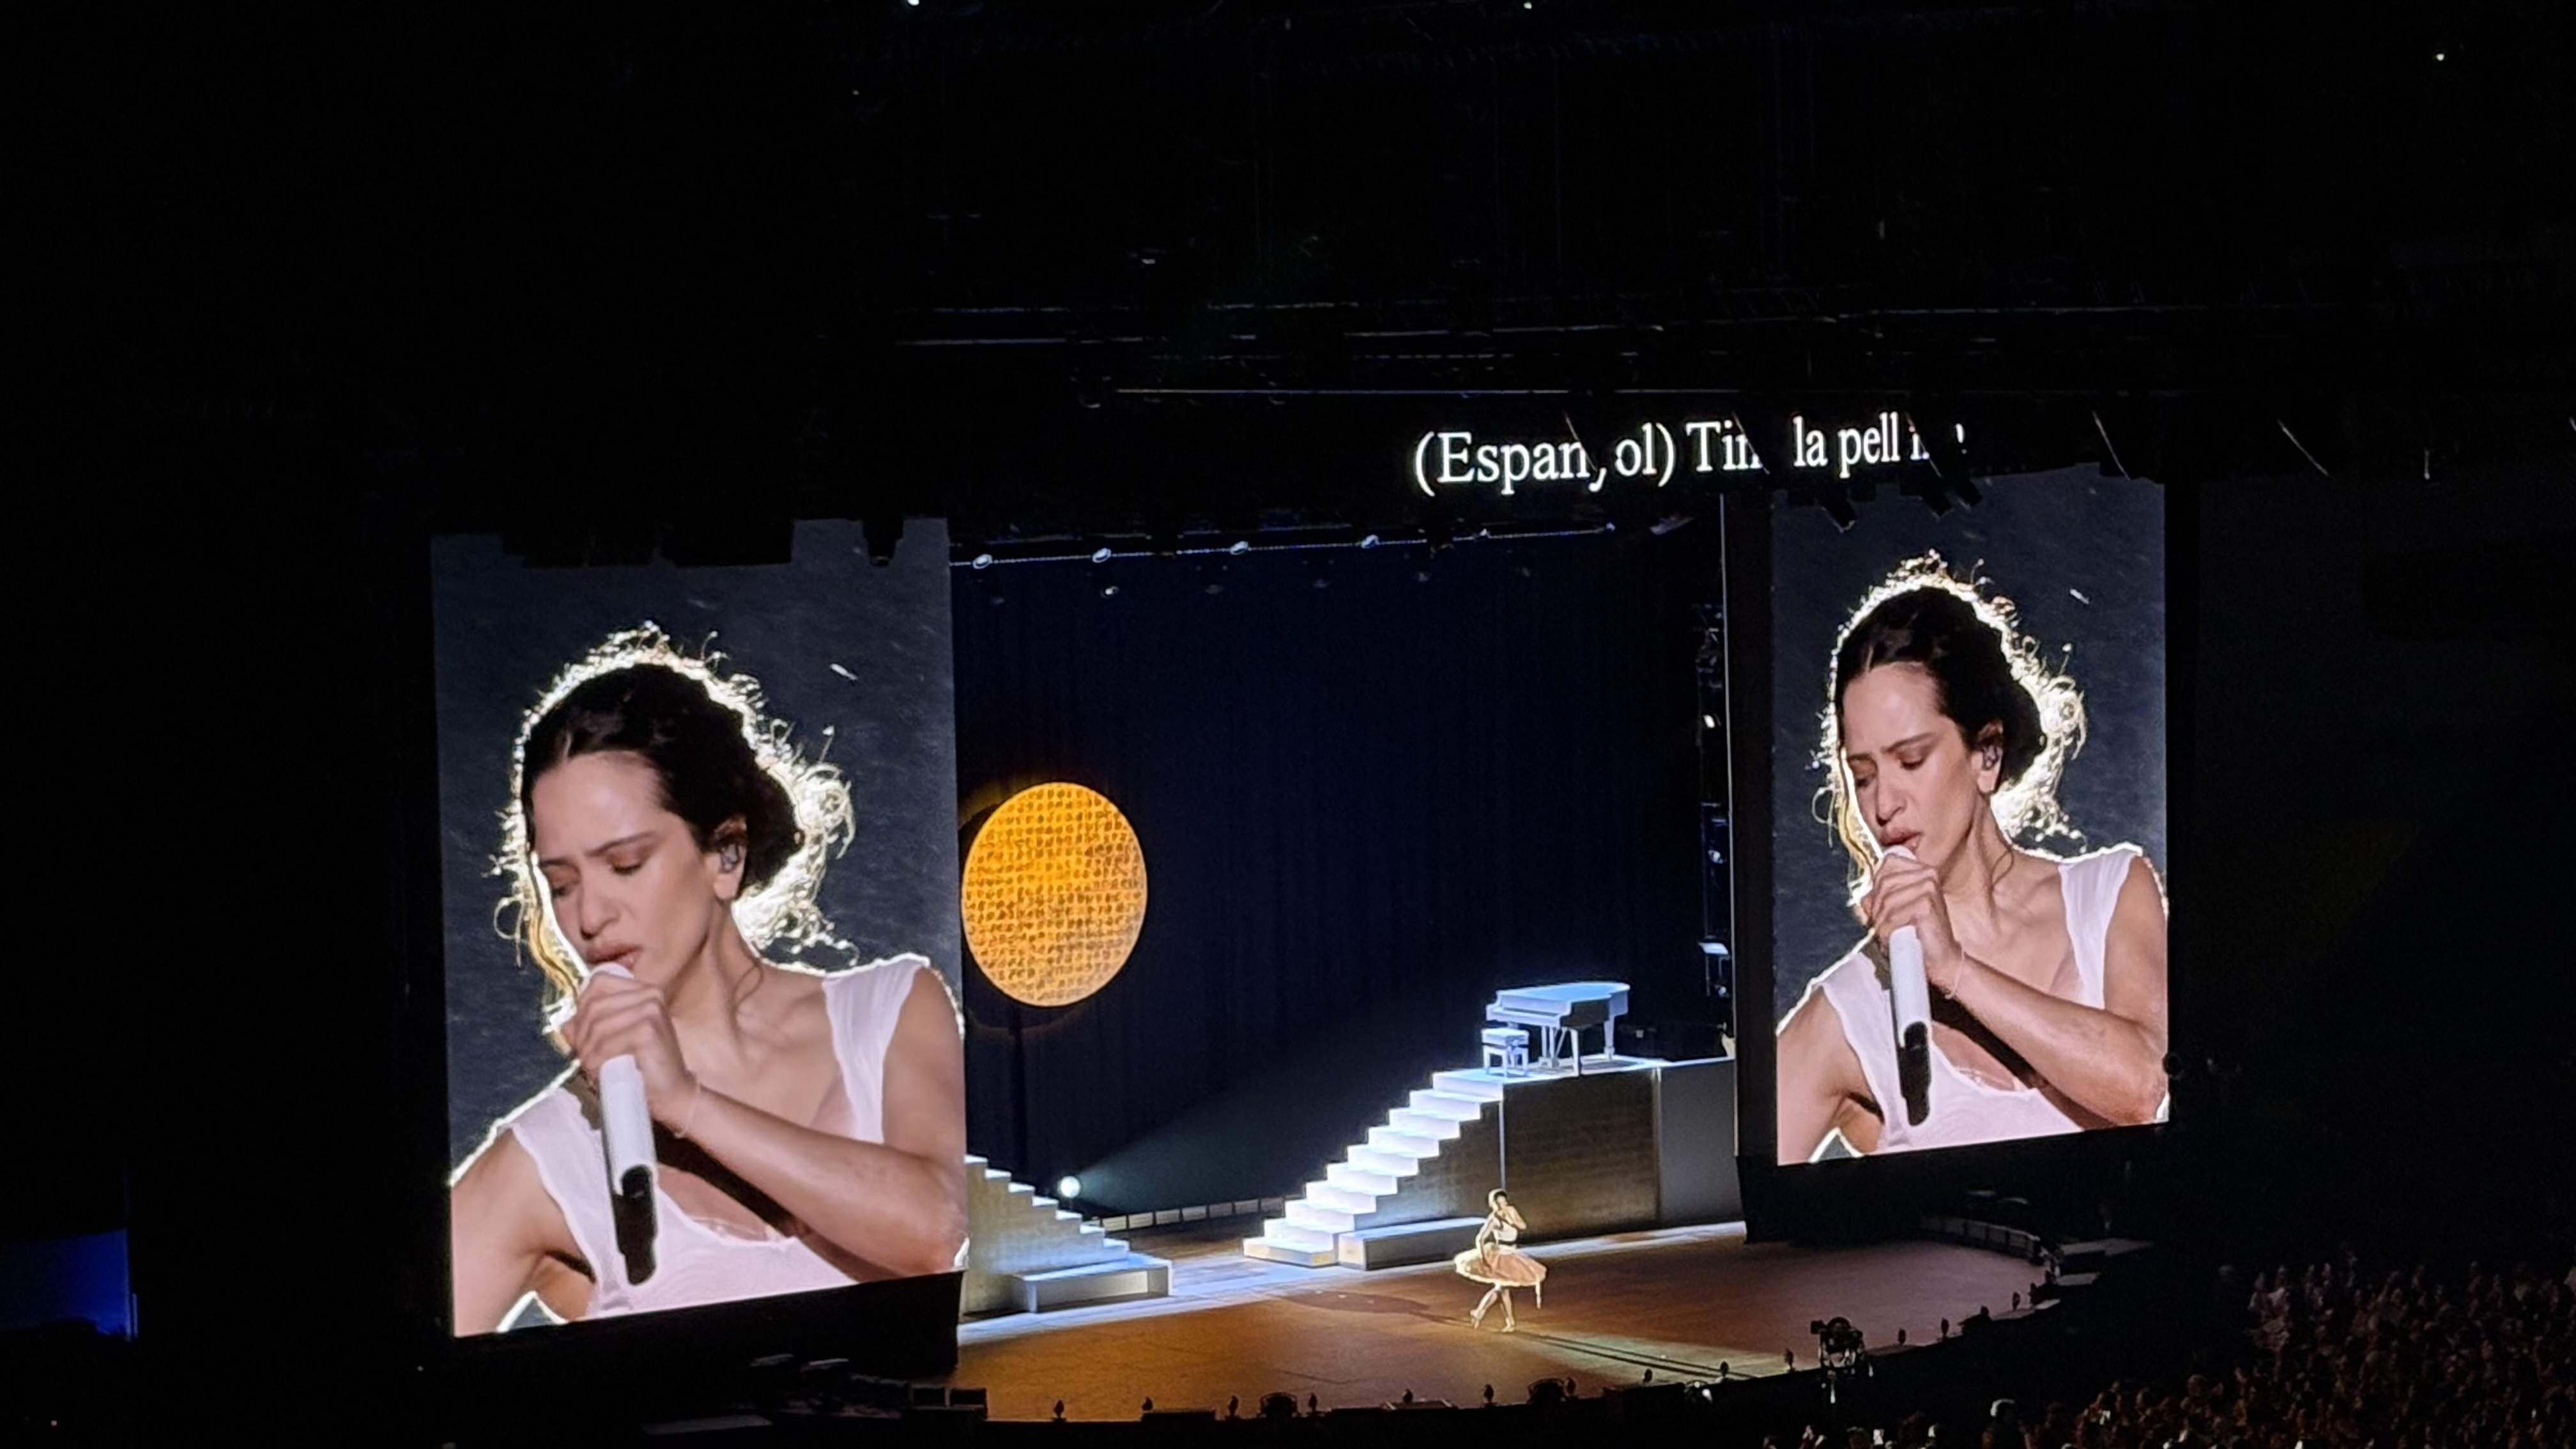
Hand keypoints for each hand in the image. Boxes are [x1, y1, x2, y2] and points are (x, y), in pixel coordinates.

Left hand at [566, 971, 695, 1124]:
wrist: (672, 1092)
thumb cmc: (643, 1065)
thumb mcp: (617, 1037)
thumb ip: (593, 1025)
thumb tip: (565, 1026)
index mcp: (644, 990)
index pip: (599, 983)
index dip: (582, 1007)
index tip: (582, 1033)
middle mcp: (650, 995)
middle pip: (594, 1006)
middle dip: (581, 1035)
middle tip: (584, 1057)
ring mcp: (651, 1011)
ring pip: (597, 1026)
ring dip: (587, 1051)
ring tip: (591, 1067)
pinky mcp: (648, 1032)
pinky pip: (605, 1044)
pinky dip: (595, 1061)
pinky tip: (598, 1072)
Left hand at [1865, 850, 1966, 994]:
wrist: (1941, 958)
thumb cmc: (1919, 933)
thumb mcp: (1899, 909)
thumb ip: (1882, 897)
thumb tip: (1866, 898)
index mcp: (1922, 870)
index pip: (1888, 864)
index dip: (1878, 886)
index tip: (1880, 906)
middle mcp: (1928, 874)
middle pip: (1883, 882)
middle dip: (1877, 907)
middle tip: (1882, 925)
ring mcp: (1928, 888)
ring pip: (1886, 901)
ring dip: (1881, 922)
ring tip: (1888, 934)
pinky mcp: (1926, 905)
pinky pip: (1892, 916)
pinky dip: (1887, 931)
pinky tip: (1894, 939)